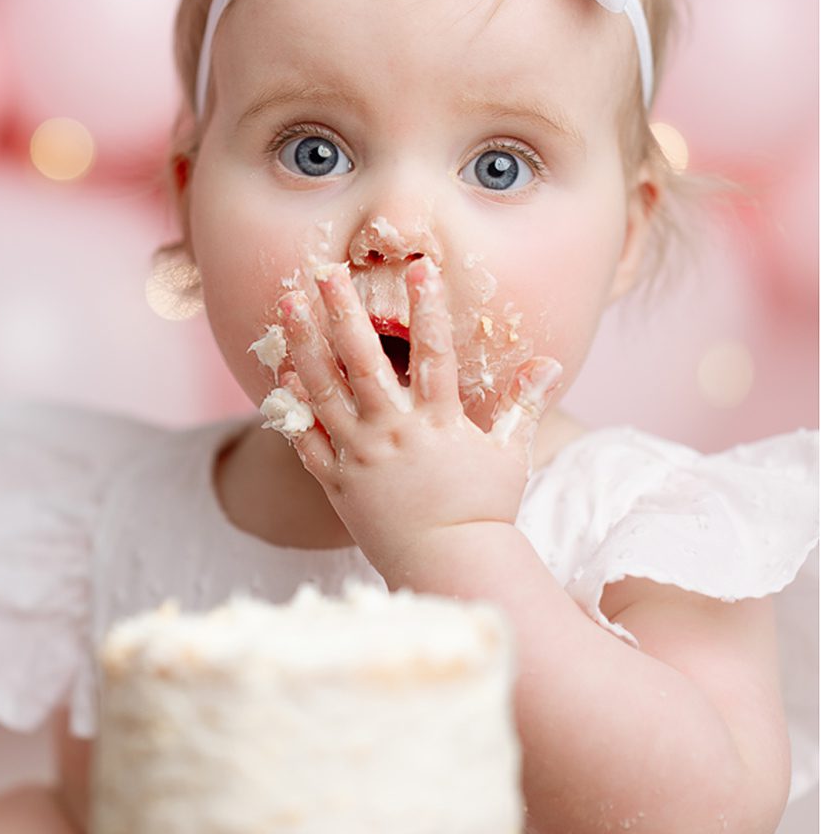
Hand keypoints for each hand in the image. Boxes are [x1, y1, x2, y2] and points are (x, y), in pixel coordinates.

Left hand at [269, 255, 560, 584]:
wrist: (448, 565)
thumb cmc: (484, 509)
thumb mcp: (511, 453)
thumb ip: (525, 403)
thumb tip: (551, 363)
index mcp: (439, 424)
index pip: (434, 353)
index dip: (429, 309)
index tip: (421, 268)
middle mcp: (393, 434)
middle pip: (363, 362)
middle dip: (343, 312)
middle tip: (324, 271)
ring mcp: (359, 457)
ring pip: (323, 392)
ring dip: (303, 345)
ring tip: (286, 306)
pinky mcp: (336, 482)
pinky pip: (306, 438)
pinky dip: (292, 404)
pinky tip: (282, 371)